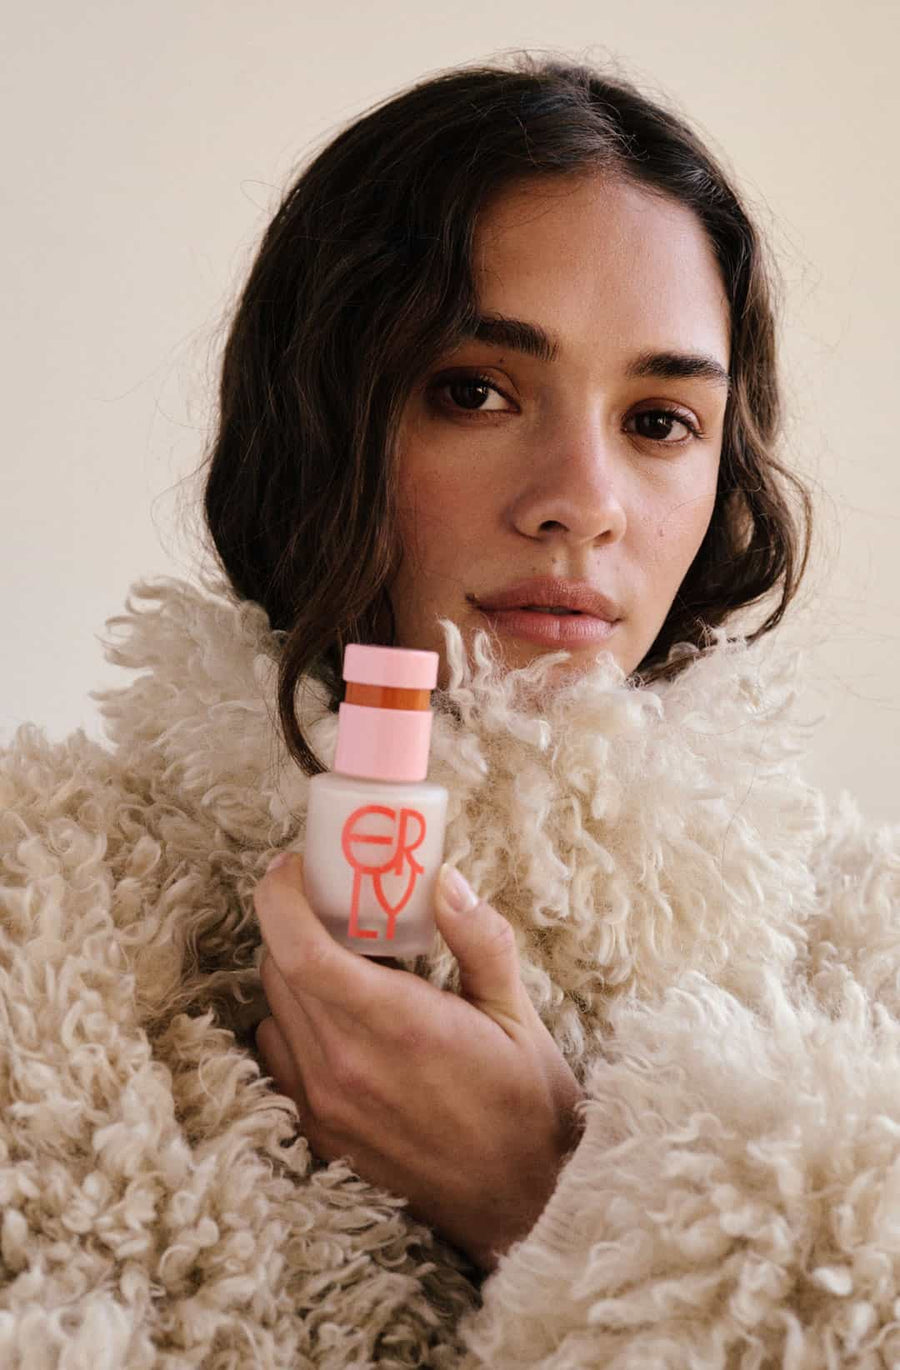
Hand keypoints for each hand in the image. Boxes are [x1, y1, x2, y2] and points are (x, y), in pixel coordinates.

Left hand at [252, 852, 585, 1271]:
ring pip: (272, 1009)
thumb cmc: (527, 1106)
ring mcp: (325, 1105)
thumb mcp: (519, 1013)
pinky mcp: (319, 1133)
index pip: (300, 950)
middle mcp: (346, 1066)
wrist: (523, 1208)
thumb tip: (444, 879)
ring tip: (349, 968)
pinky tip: (342, 1023)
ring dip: (296, 974)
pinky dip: (294, 1024)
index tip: (296, 866)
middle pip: (279, 967)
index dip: (281, 897)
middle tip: (340, 907)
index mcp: (398, 1026)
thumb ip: (480, 939)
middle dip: (297, 923)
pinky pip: (277, 1055)